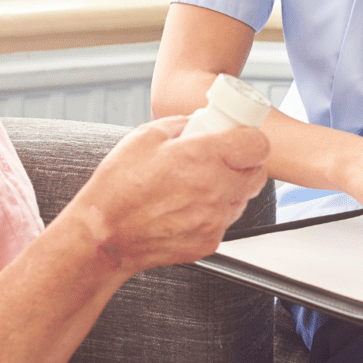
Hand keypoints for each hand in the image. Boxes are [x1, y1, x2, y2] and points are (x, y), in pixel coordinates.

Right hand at [67, 116, 269, 276]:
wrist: (104, 236)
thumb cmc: (118, 187)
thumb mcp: (147, 135)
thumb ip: (182, 124)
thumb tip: (200, 120)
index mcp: (204, 157)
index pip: (258, 144)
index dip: (251, 137)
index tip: (240, 136)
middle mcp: (216, 189)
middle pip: (258, 173)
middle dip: (246, 162)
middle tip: (226, 156)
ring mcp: (214, 219)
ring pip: (244, 197)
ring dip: (233, 186)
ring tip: (201, 181)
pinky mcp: (208, 241)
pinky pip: (226, 220)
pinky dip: (216, 210)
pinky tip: (191, 204)